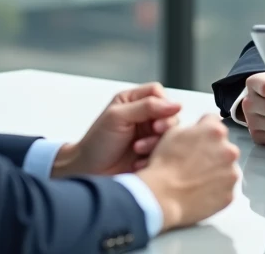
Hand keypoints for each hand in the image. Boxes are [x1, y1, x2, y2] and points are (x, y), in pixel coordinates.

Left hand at [52, 82, 181, 177]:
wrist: (88, 172)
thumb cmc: (97, 142)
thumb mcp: (118, 117)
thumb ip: (146, 107)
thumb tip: (176, 105)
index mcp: (132, 101)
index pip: (157, 93)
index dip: (162, 103)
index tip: (156, 118)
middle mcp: (143, 116)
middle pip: (169, 114)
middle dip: (163, 125)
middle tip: (154, 131)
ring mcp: (148, 135)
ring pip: (169, 134)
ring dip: (156, 142)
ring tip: (138, 150)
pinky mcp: (151, 154)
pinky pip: (165, 153)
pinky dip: (154, 157)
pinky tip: (139, 163)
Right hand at [138, 114, 240, 231]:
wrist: (162, 197)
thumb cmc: (165, 165)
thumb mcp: (174, 133)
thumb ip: (194, 128)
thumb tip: (200, 129)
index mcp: (215, 131)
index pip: (214, 122)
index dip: (203, 130)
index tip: (197, 140)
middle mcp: (229, 151)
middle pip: (224, 147)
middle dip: (213, 152)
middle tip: (195, 163)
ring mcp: (231, 174)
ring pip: (226, 169)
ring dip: (216, 171)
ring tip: (196, 179)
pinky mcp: (229, 195)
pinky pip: (225, 189)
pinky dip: (216, 190)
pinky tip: (200, 191)